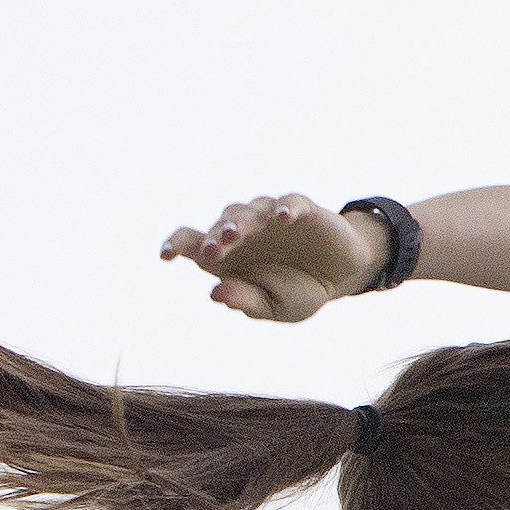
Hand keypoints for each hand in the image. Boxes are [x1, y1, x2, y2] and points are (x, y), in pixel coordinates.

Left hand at [158, 193, 383, 322]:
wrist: (342, 276)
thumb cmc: (300, 290)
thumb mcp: (276, 307)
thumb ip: (247, 300)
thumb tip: (215, 293)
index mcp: (229, 258)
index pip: (192, 242)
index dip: (176, 244)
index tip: (166, 255)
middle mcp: (245, 232)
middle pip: (221, 226)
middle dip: (215, 237)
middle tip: (215, 250)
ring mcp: (271, 219)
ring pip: (248, 211)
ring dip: (241, 221)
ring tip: (237, 234)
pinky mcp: (301, 210)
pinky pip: (290, 203)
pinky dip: (285, 208)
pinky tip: (283, 218)